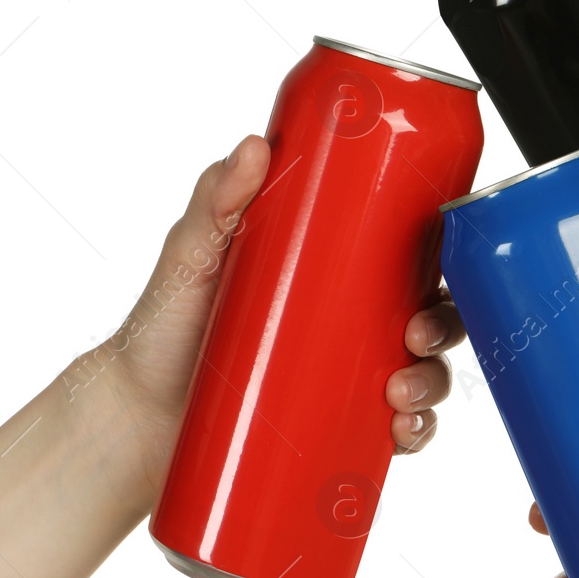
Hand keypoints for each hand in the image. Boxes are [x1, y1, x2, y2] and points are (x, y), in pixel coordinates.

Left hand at [98, 136, 465, 504]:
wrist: (133, 414)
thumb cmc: (164, 327)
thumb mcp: (192, 254)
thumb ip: (216, 200)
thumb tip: (253, 147)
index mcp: (335, 273)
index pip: (408, 255)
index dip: (442, 254)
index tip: (438, 261)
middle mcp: (352, 323)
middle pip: (430, 314)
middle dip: (444, 326)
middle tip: (416, 336)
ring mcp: (348, 378)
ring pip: (424, 373)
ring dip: (433, 383)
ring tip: (400, 395)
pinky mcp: (337, 427)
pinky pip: (399, 429)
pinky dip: (416, 430)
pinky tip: (405, 430)